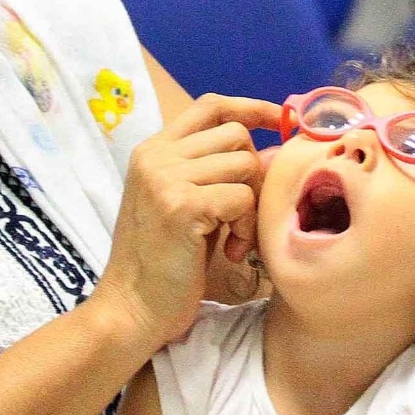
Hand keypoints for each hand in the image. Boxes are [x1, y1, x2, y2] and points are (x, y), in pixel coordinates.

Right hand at [86, 94, 281, 356]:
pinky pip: (243, 198)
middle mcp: (155, 156)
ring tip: (233, 238)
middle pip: (236, 136)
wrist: (132, 309)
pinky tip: (230, 252)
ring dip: (251, 206)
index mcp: (153, 150)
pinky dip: (246, 227)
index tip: (282, 122)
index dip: (251, 108)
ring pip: (245, 165)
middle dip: (253, 174)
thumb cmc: (164, 263)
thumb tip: (273, 152)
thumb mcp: (184, 203)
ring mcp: (165, 178)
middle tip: (241, 216)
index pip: (210, 105)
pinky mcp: (181, 205)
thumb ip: (214, 172)